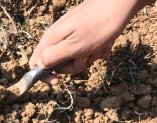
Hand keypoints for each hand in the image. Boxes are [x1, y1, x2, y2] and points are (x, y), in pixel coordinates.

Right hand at [30, 0, 148, 84]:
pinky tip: (104, 43)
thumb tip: (38, 65)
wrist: (121, 2)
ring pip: (73, 59)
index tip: (58, 81)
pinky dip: (95, 51)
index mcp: (51, 39)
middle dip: (72, 66)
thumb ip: (53, 57)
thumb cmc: (99, 25)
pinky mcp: (82, 34)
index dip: (43, 75)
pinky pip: (85, 51)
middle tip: (84, 56)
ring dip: (87, 58)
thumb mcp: (75, 46)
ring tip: (97, 46)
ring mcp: (70, 35)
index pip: (35, 63)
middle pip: (57, 64)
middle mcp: (57, 37)